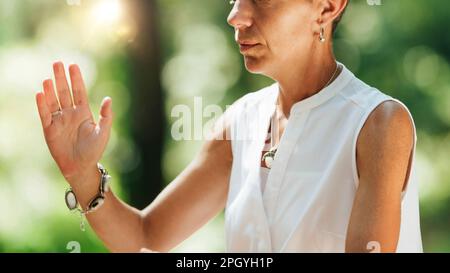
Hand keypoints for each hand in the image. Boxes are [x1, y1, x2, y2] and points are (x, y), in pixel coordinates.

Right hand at [36, 62, 112, 184]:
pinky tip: (40, 93)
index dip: (76, 79)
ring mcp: (59, 120)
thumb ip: (106, 116)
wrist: (81, 167)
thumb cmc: (94, 150)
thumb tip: (108, 98)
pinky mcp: (49, 129)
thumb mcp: (103, 132)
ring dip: (50, 89)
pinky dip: (42, 105)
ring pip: (53, 101)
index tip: (73, 66)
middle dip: (61, 78)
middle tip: (57, 63)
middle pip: (64, 92)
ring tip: (48, 78)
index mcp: (83, 112)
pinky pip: (45, 115)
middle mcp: (70, 113)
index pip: (79, 92)